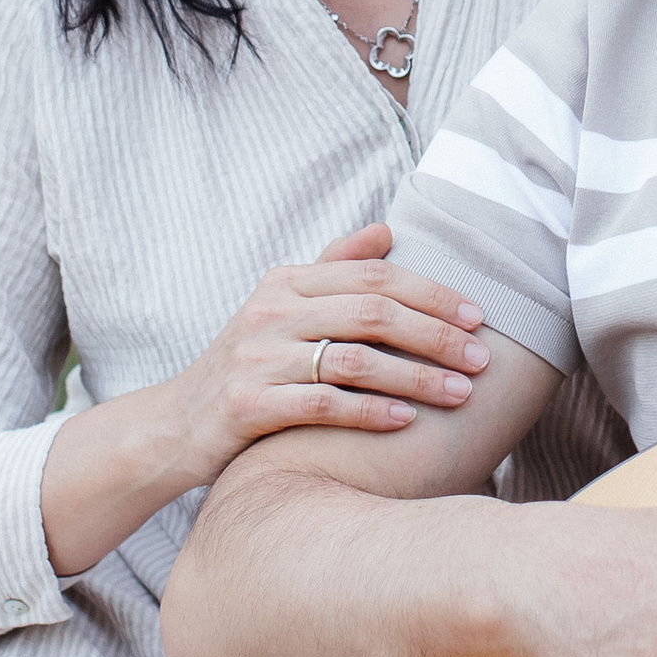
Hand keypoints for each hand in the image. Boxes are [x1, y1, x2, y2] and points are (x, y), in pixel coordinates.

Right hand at [41, 228, 487, 579]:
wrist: (175, 426)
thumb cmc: (248, 366)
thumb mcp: (282, 309)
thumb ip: (332, 269)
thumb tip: (388, 230)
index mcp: (285, 282)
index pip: (373, 275)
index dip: (431, 293)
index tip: (477, 316)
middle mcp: (270, 312)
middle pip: (372, 312)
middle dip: (435, 335)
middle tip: (481, 358)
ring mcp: (256, 357)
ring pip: (355, 360)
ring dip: (416, 377)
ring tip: (460, 393)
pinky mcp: (246, 404)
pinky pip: (322, 405)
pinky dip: (370, 412)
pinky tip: (407, 422)